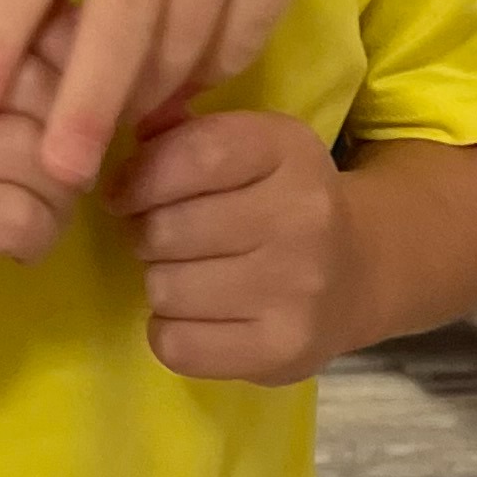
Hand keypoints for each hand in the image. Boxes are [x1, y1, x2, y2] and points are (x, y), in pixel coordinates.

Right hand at [0, 4, 75, 367]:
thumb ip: (18, 76)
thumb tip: (121, 44)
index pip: (22, 21)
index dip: (78, 69)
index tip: (82, 117)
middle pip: (37, 88)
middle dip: (73, 143)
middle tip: (66, 183)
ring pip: (33, 154)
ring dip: (61, 199)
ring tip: (41, 218)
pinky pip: (17, 215)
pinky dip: (39, 239)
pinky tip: (20, 249)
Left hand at [117, 108, 362, 385]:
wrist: (359, 271)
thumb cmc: (278, 199)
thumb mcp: (247, 146)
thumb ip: (181, 134)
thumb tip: (116, 126)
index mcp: (288, 150)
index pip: (195, 155)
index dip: (140, 178)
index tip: (124, 194)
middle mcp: (303, 217)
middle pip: (166, 229)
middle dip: (145, 235)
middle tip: (162, 239)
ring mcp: (297, 289)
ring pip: (165, 289)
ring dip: (160, 283)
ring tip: (188, 274)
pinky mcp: (282, 349)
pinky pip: (176, 344)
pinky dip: (171, 332)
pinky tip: (199, 315)